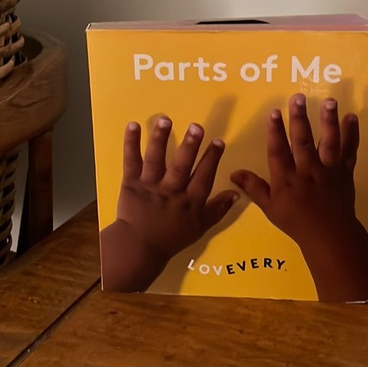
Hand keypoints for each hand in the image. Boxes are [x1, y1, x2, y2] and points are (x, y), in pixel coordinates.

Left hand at [101, 117, 237, 291]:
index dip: (211, 159)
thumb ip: (218, 209)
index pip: (204, 177)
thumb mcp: (201, 227)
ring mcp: (150, 186)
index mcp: (190, 202)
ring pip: (155, 160)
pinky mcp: (131, 183)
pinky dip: (130, 143)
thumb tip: (237, 192)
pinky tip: (133, 126)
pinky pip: (131, 161)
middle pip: (181, 166)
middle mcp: (171, 191)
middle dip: (190, 145)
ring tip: (165, 120)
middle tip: (196, 126)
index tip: (218, 141)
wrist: (138, 247)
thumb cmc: (171, 237)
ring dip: (160, 139)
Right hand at [231, 94, 367, 301]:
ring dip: (328, 121)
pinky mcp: (344, 172)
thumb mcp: (270, 208)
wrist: (330, 236)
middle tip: (298, 97)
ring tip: (329, 101)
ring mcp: (328, 171)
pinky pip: (349, 151)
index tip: (273, 112)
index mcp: (287, 179)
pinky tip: (352, 118)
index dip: (275, 131)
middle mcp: (307, 171)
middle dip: (299, 118)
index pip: (278, 151)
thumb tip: (234, 173)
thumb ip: (254, 188)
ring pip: (328, 142)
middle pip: (303, 141)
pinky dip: (352, 134)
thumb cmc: (296, 222)